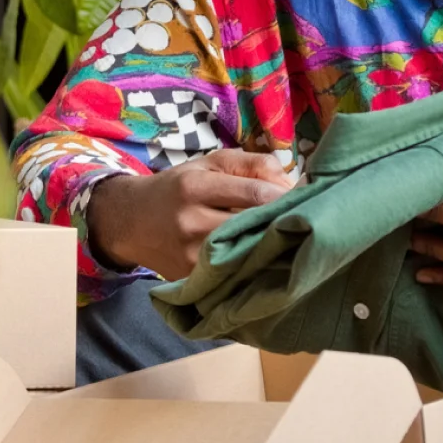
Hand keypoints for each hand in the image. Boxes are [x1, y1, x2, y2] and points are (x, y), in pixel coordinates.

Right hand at [88, 148, 294, 279]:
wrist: (131, 221)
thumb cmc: (179, 187)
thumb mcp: (210, 163)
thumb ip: (252, 163)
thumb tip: (293, 179)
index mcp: (196, 186)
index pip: (254, 194)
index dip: (288, 197)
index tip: (311, 198)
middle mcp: (191, 221)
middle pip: (252, 227)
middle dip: (284, 224)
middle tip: (310, 221)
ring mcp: (189, 255)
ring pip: (244, 255)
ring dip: (271, 249)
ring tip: (293, 242)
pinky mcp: (190, 279)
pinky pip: (231, 275)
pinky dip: (252, 268)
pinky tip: (268, 262)